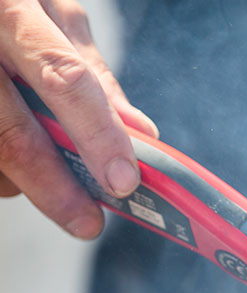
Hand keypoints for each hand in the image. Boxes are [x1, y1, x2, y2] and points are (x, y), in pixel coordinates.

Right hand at [0, 0, 158, 237]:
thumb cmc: (6, 1)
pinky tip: (15, 166)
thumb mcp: (47, 11)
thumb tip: (140, 132)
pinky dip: (3, 172)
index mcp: (11, 11)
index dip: (97, 136)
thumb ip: (90, 69)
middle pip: (13, 135)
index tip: (124, 182)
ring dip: (23, 181)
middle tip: (88, 224)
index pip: (63, 81)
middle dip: (56, 189)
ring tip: (46, 177)